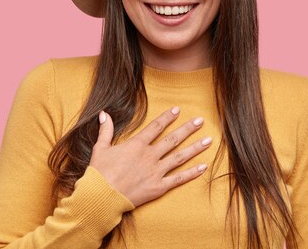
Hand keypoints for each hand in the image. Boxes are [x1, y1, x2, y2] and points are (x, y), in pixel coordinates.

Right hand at [89, 106, 211, 207]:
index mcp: (136, 145)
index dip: (167, 117)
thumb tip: (104, 113)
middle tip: (200, 120)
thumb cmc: (99, 173)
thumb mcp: (101, 148)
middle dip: (188, 129)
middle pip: (173, 139)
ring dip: (195, 148)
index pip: (156, 127)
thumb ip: (106, 130)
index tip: (177, 110)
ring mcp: (156, 172)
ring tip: (208, 140)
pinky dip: (192, 173)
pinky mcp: (158, 187)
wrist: (101, 197)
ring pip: (180, 157)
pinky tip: (203, 166)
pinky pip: (178, 179)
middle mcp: (149, 156)